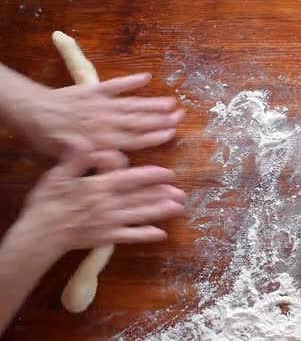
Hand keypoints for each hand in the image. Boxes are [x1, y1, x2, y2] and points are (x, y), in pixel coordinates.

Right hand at [5, 147, 185, 256]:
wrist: (39, 234)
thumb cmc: (47, 202)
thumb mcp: (57, 175)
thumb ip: (74, 159)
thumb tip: (83, 141)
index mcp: (99, 186)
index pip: (130, 179)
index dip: (152, 176)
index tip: (169, 173)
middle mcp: (109, 204)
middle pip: (141, 197)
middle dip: (163, 195)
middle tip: (183, 193)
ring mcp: (110, 222)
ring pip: (140, 215)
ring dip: (161, 212)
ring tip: (179, 209)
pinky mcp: (107, 238)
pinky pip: (130, 236)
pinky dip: (146, 235)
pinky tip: (162, 234)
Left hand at [9, 73, 183, 156]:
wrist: (30, 112)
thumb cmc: (49, 141)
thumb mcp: (68, 160)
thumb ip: (96, 160)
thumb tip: (121, 160)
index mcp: (100, 140)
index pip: (133, 139)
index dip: (154, 136)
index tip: (172, 133)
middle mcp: (104, 121)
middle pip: (137, 121)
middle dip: (160, 118)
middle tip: (181, 116)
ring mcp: (100, 104)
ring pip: (131, 104)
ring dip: (152, 103)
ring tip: (172, 102)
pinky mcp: (93, 89)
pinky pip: (115, 85)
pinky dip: (130, 81)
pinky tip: (147, 77)